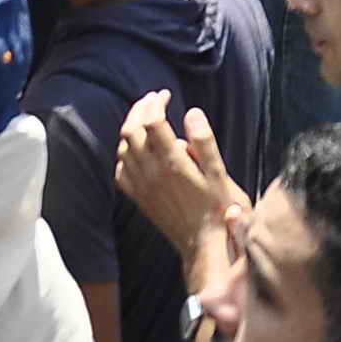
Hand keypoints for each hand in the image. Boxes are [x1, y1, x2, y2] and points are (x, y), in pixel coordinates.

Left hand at [115, 92, 248, 257]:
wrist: (204, 246)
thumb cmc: (217, 210)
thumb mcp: (219, 174)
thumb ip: (204, 143)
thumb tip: (192, 113)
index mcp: (172, 164)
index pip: (152, 122)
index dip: (155, 103)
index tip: (165, 94)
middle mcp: (152, 174)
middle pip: (131, 130)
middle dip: (139, 109)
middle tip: (152, 100)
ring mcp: (142, 188)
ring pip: (123, 149)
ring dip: (130, 128)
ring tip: (144, 118)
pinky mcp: (139, 200)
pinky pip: (121, 171)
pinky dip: (124, 154)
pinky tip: (136, 150)